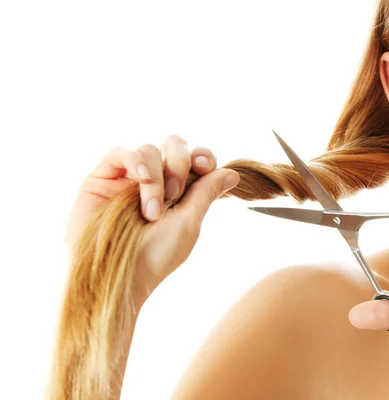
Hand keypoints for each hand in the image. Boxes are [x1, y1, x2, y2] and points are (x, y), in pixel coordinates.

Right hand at [65, 135, 239, 292]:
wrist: (116, 277)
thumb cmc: (154, 257)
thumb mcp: (188, 223)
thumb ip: (206, 193)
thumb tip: (233, 172)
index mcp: (178, 192)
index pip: (195, 159)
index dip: (203, 156)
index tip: (204, 167)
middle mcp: (154, 182)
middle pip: (173, 145)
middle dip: (180, 163)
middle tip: (175, 193)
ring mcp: (127, 180)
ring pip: (149, 150)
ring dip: (157, 178)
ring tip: (151, 212)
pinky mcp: (101, 180)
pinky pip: (119, 153)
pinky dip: (135, 161)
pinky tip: (143, 179)